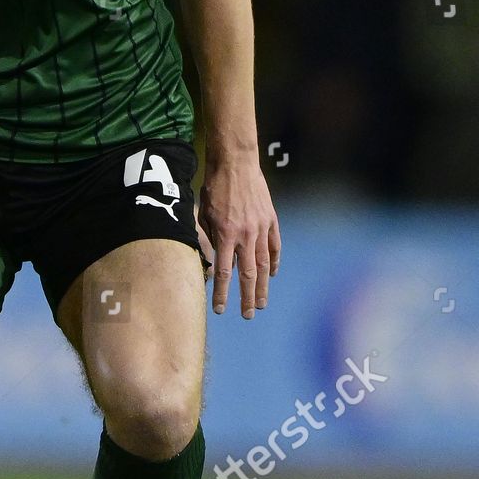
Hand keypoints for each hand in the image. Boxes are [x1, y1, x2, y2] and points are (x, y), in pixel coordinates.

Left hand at [198, 156, 280, 318]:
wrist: (236, 163)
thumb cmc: (214, 187)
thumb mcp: (203, 214)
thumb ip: (209, 238)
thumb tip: (212, 260)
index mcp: (225, 234)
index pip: (223, 272)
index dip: (222, 293)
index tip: (221, 310)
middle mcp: (245, 235)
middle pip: (248, 274)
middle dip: (247, 297)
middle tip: (247, 315)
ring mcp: (261, 228)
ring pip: (263, 264)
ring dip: (263, 286)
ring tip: (261, 303)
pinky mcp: (271, 220)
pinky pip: (274, 246)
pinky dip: (274, 261)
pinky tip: (272, 274)